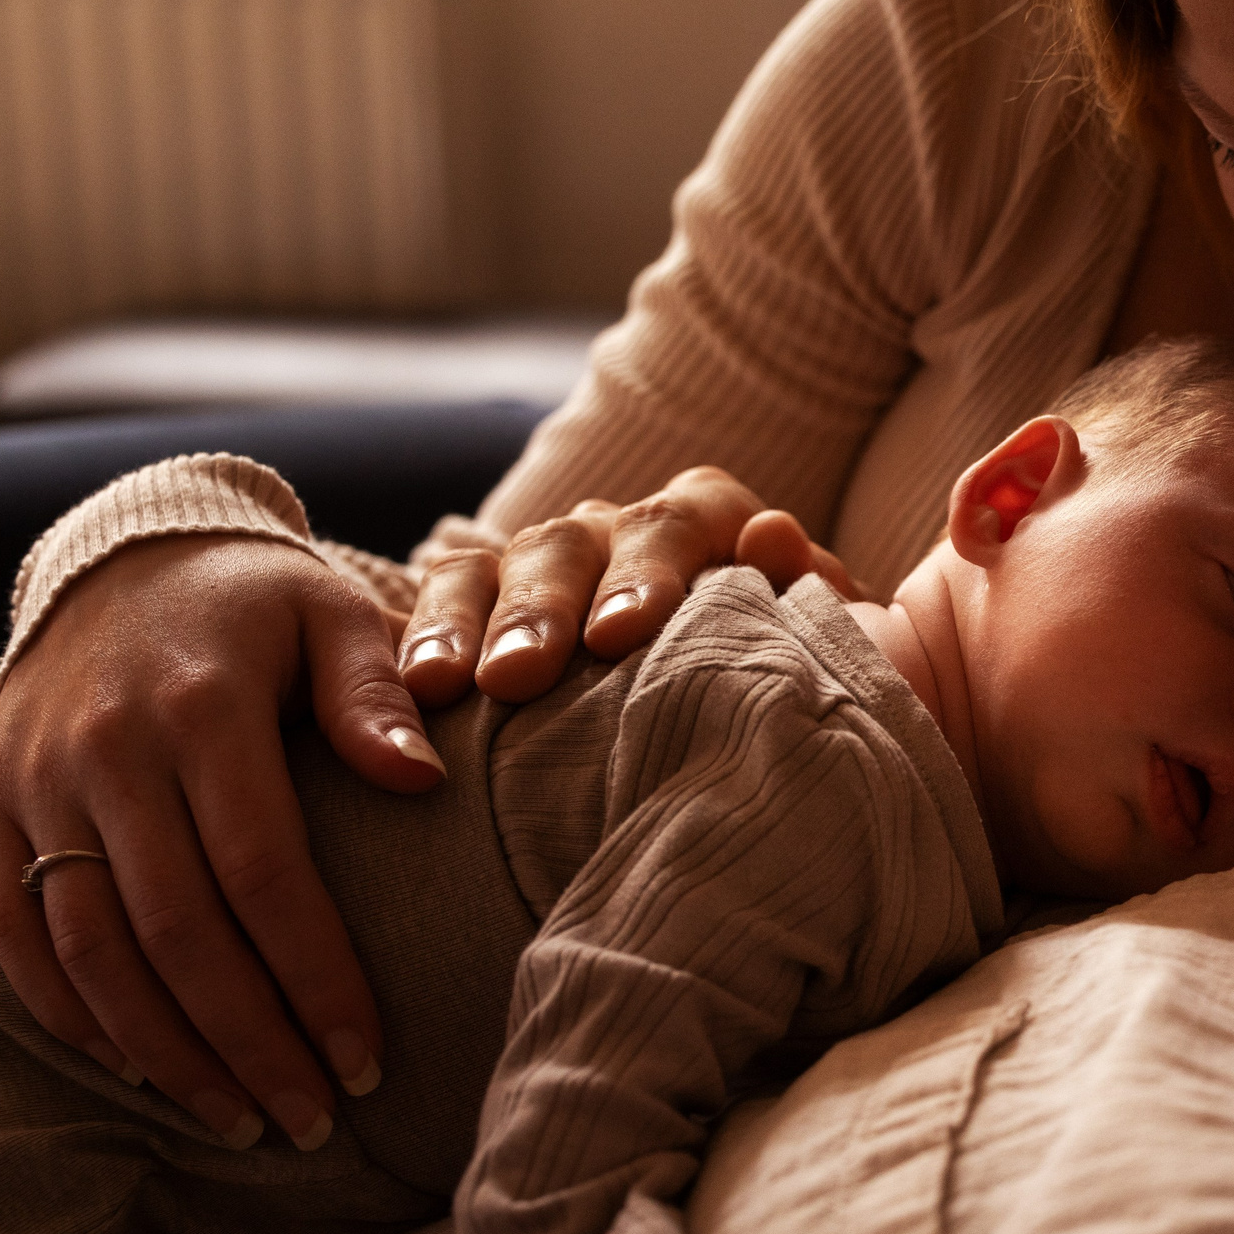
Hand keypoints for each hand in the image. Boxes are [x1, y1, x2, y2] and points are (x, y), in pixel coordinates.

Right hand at [0, 535, 445, 1147]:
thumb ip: (374, 694)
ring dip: (163, 1051)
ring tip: (241, 1118)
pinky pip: (14, 932)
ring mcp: (35, 786)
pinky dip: (70, 1012)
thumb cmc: (261, 602)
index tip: (367, 1057)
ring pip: (89, 950)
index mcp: (201, 709)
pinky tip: (140, 1069)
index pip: (263, 873)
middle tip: (311, 1121)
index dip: (313, 977)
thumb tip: (423, 781)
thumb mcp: (332, 613)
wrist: (124, 555)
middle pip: (175, 931)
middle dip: (247, 1041)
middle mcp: (105, 753)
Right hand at [398, 467, 865, 707]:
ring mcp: (545, 562)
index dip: (651, 571)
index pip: (687, 517)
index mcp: (709, 524)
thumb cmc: (786, 681)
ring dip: (476, 624)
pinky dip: (425, 638)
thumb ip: (817, 596)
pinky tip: (413, 691)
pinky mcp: (483, 604)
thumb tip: (777, 537)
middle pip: (577, 543)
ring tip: (452, 685)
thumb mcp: (820, 644)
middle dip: (547, 607)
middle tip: (523, 673)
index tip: (623, 635)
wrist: (739, 716)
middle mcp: (619, 530)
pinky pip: (443, 602)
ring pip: (499, 567)